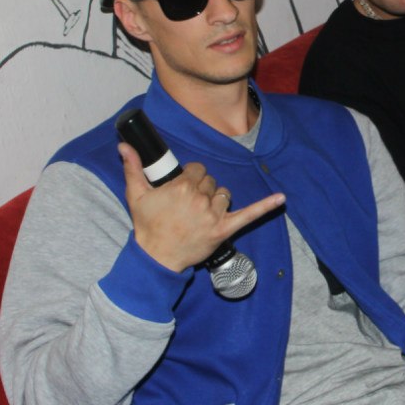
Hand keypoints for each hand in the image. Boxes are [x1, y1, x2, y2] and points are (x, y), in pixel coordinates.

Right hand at [119, 142, 285, 272]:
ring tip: (202, 213)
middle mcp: (200, 198)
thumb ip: (133, 167)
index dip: (191, 178)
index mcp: (182, 187)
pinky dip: (266, 206)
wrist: (157, 257)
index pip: (197, 170)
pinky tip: (281, 198)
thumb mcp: (136, 195)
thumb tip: (124, 147)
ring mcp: (213, 214)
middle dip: (202, 190)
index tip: (184, 187)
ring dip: (217, 200)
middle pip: (210, 182)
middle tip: (188, 205)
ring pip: (224, 195)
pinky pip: (249, 215)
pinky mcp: (224, 229)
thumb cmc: (148, 226)